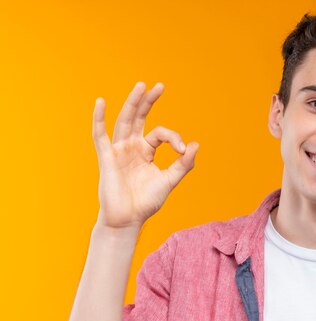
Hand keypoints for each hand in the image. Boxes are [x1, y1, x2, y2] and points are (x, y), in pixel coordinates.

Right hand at [92, 82, 198, 229]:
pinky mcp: (107, 158)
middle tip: (160, 86)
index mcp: (146, 151)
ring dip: (132, 103)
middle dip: (148, 102)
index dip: (174, 138)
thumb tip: (195, 145)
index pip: (160, 134)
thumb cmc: (147, 202)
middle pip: (139, 118)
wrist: (128, 219)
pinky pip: (100, 136)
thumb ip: (183, 164)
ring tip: (141, 86)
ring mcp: (118, 151)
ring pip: (124, 121)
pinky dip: (99, 119)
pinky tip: (101, 102)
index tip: (183, 151)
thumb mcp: (169, 180)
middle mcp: (131, 147)